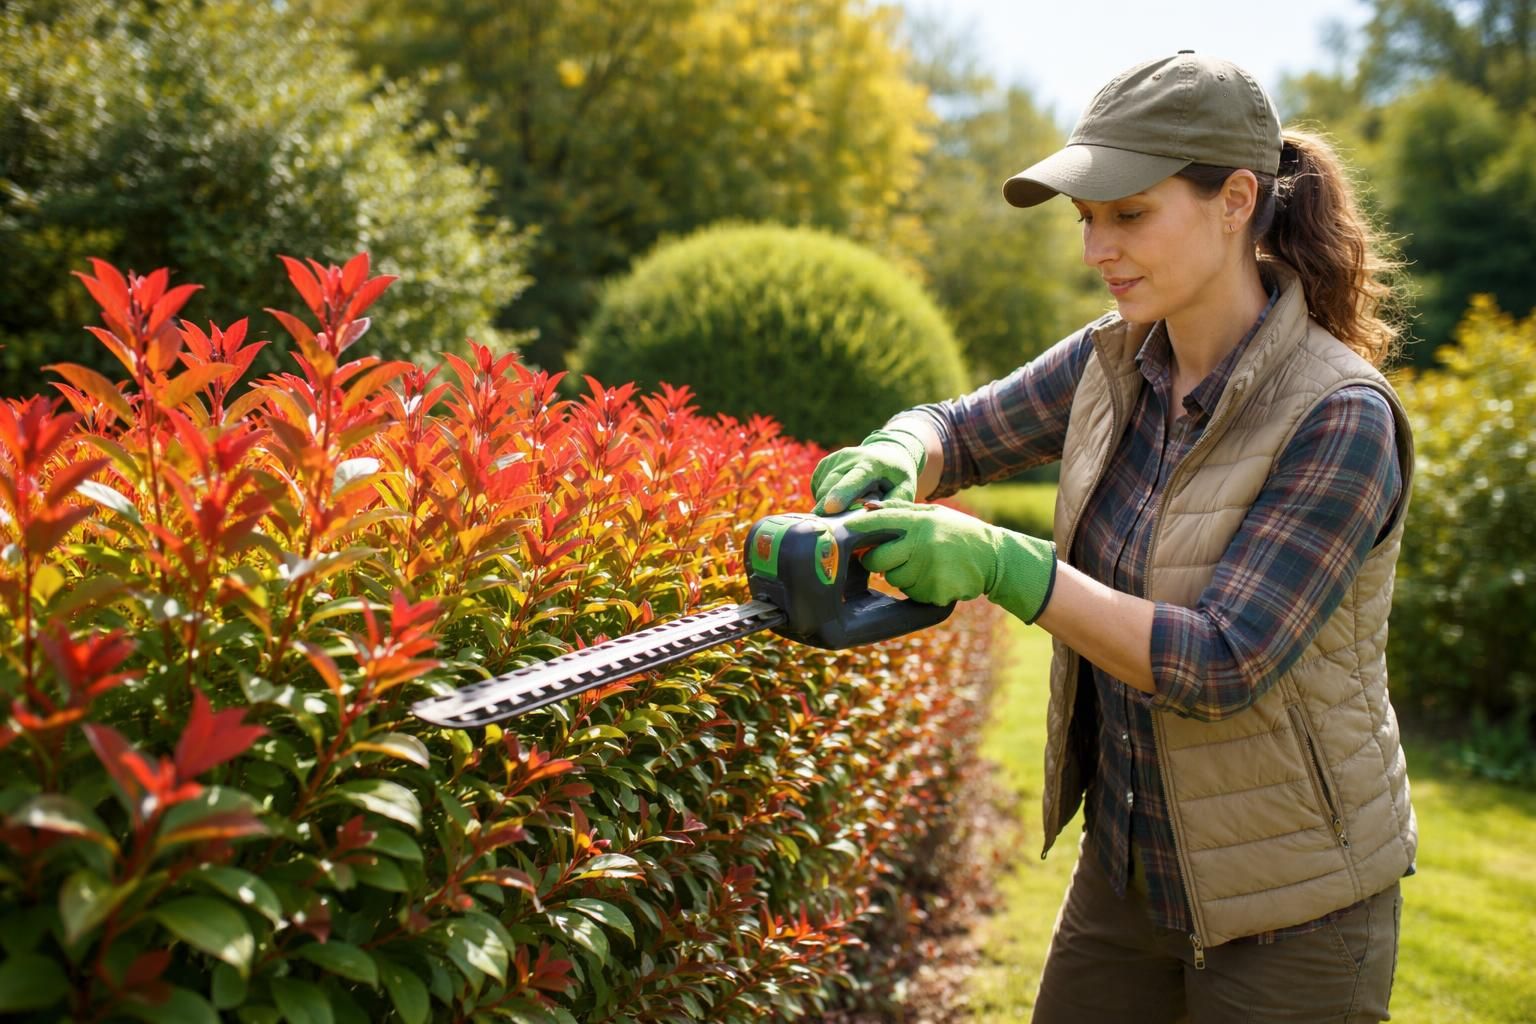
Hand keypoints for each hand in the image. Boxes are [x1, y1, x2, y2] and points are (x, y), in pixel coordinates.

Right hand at [811, 427, 926, 514]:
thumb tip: (872, 520)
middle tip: (833, 530)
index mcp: (872, 463)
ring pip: (822, 491)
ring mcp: (834, 459)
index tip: (831, 508)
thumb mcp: (905, 489)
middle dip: (828, 510)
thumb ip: (891, 505)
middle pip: (831, 487)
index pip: (854, 479)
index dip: (842, 494)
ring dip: (828, 507)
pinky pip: (818, 490)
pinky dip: (826, 500)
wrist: (887, 452)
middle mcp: (850, 457)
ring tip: (846, 510)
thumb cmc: (897, 477)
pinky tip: (840, 501)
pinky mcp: (824, 464)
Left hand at [842, 500, 1057, 622]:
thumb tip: (865, 508)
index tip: (839, 533)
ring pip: (893, 579)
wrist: (995, 558)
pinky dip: (918, 588)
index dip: (855, 529)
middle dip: (875, 561)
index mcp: (919, 520)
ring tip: (924, 564)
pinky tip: (935, 576)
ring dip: (901, 575)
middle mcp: (921, 543)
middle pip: (876, 559)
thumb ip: (900, 512)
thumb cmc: (958, 533)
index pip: (877, 522)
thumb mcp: (933, 514)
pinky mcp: (935, 591)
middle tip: (889, 558)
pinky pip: (911, 593)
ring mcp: (928, 569)